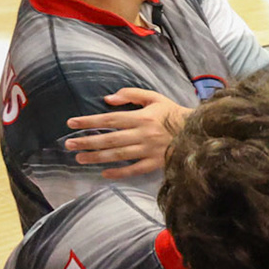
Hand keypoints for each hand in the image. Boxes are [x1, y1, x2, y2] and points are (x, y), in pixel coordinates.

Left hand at [64, 89, 188, 176]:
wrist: (200, 131)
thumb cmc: (174, 113)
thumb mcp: (155, 98)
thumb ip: (131, 95)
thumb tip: (108, 99)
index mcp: (142, 118)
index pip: (110, 119)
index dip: (89, 121)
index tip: (71, 124)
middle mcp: (143, 134)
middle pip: (110, 139)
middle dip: (87, 142)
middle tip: (69, 145)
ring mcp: (149, 150)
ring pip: (119, 155)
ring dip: (97, 157)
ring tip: (80, 159)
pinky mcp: (156, 163)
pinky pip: (135, 170)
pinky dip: (120, 172)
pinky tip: (105, 173)